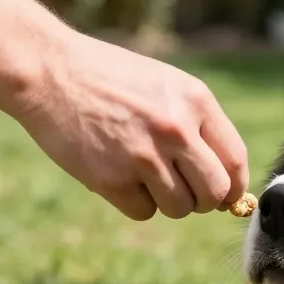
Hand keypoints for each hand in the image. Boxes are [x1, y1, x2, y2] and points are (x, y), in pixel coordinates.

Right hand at [8, 32, 248, 220]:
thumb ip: (199, 128)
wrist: (49, 71)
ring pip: (180, 208)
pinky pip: (143, 212)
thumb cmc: (111, 81)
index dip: (233, 186)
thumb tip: (229, 188)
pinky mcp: (112, 179)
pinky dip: (135, 202)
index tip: (225, 194)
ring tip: (143, 172)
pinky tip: (118, 174)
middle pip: (214, 193)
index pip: (235, 161)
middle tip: (184, 188)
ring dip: (167, 200)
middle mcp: (175, 129)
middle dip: (203, 200)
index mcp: (195, 101)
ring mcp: (143, 156)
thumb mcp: (165, 86)